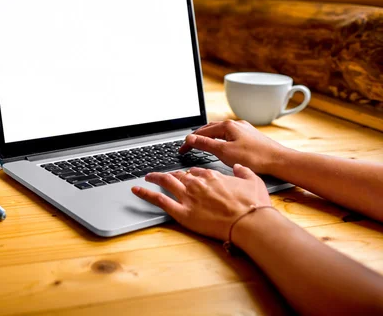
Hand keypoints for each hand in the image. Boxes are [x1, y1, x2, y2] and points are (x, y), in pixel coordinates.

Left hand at [132, 165, 270, 240]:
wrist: (250, 222)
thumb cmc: (253, 205)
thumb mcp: (253, 180)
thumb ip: (244, 172)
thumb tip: (239, 167)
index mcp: (212, 175)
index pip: (196, 171)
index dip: (191, 174)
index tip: (188, 175)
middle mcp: (197, 183)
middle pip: (179, 175)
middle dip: (171, 174)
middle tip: (164, 175)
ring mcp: (188, 197)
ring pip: (166, 182)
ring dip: (155, 177)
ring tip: (147, 176)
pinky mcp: (182, 212)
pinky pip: (158, 200)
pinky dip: (145, 194)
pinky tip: (136, 190)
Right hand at [179, 120, 287, 174]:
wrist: (279, 161)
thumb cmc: (254, 157)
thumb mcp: (225, 152)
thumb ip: (205, 144)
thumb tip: (190, 138)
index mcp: (227, 125)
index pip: (201, 131)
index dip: (189, 141)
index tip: (182, 149)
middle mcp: (236, 124)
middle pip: (210, 128)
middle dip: (198, 136)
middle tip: (188, 145)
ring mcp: (244, 130)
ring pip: (220, 132)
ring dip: (209, 137)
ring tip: (201, 144)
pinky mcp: (250, 137)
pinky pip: (230, 136)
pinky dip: (220, 140)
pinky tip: (221, 146)